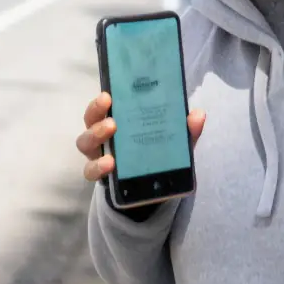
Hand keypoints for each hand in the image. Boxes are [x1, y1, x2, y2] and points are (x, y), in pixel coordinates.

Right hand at [76, 93, 205, 184]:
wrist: (152, 188)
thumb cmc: (156, 154)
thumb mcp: (174, 142)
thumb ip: (185, 130)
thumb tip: (198, 114)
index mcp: (118, 118)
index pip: (104, 105)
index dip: (101, 100)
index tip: (109, 95)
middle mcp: (103, 133)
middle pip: (89, 120)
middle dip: (96, 116)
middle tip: (112, 121)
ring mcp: (98, 153)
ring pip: (84, 143)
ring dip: (96, 140)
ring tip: (110, 148)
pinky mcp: (100, 174)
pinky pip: (90, 171)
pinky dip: (97, 168)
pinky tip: (109, 166)